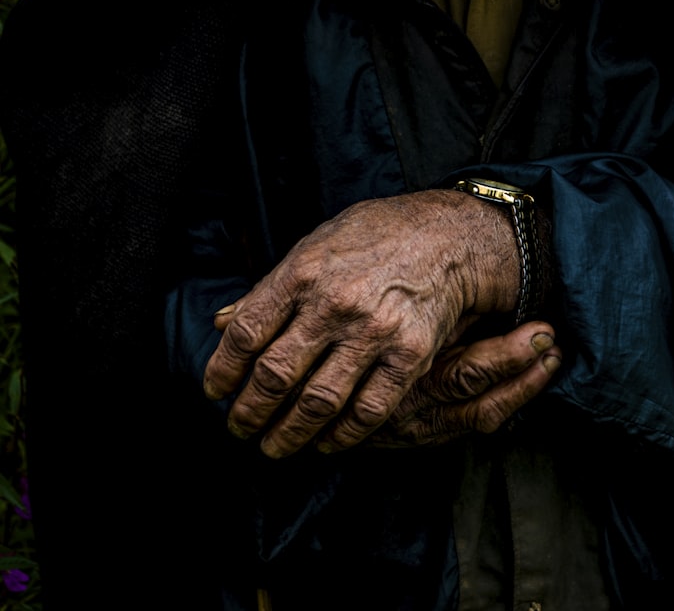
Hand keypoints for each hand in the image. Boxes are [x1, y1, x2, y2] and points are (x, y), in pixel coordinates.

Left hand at [204, 190, 521, 458]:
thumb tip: (220, 322)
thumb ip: (269, 288)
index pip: (246, 333)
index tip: (215, 393)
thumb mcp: (315, 245)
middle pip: (276, 374)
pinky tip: (326, 444)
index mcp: (302, 273)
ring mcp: (374, 332)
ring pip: (319, 401)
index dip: (222, 370)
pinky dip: (343, 435)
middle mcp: (334, 304)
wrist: (449, 236)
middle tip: (239, 429)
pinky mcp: (410, 354)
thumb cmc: (376, 237)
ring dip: (289, 434)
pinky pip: (370, 409)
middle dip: (250, 412)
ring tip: (274, 447)